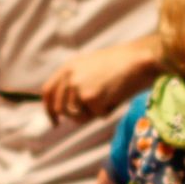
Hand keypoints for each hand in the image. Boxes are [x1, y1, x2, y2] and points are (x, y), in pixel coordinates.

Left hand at [40, 41, 155, 123]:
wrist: (136, 61)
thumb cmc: (118, 66)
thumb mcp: (89, 69)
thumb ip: (75, 84)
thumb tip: (66, 111)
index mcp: (68, 68)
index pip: (48, 92)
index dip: (49, 110)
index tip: (55, 122)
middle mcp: (69, 77)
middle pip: (61, 109)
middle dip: (74, 116)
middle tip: (91, 114)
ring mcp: (78, 87)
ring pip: (79, 116)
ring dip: (94, 113)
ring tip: (109, 97)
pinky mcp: (91, 97)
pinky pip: (97, 115)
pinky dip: (108, 111)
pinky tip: (116, 96)